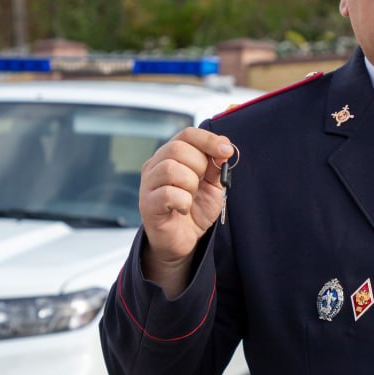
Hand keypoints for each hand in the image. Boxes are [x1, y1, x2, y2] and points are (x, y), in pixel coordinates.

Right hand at [138, 128, 232, 294]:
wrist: (183, 240)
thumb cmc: (195, 209)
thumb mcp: (212, 184)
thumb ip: (216, 165)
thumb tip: (223, 148)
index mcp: (171, 156)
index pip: (187, 134)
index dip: (208, 140)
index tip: (226, 151)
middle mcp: (156, 166)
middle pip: (176, 148)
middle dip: (199, 165)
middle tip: (203, 182)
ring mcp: (148, 185)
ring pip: (170, 169)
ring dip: (190, 183)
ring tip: (191, 196)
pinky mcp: (147, 205)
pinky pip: (167, 194)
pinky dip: (183, 201)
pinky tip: (184, 208)